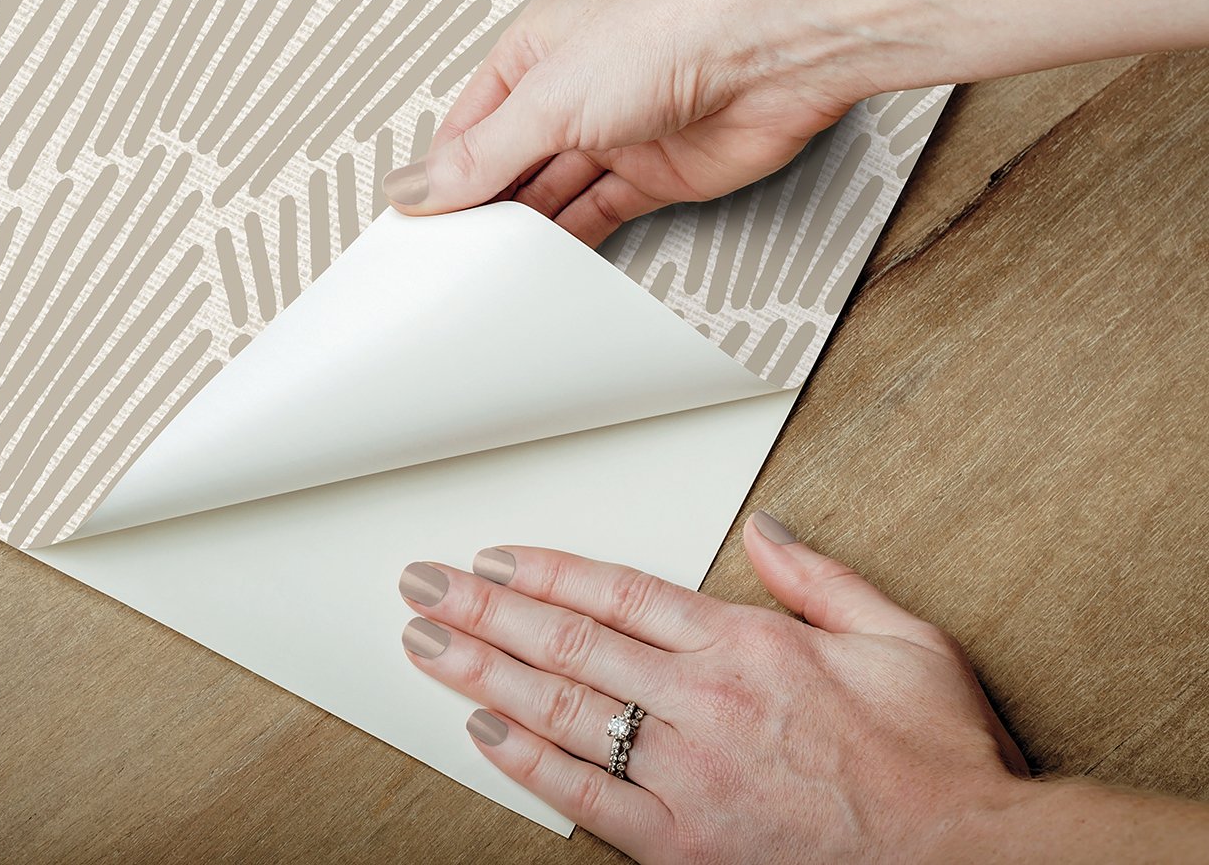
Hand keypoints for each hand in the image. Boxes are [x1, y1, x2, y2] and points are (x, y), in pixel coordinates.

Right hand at [383, 0, 868, 246]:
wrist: (770, 53)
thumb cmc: (666, 35)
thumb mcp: (548, 99)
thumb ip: (483, 155)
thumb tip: (416, 187)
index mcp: (532, 54)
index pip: (467, 127)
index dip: (440, 176)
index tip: (413, 228)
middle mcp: (570, 92)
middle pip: (508, 164)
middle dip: (482, 208)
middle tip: (448, 261)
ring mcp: (613, 134)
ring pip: (553, 194)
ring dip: (527, 230)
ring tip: (490, 273)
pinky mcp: (656, 174)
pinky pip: (600, 214)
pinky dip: (574, 242)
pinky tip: (547, 268)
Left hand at [396, 515, 1033, 862]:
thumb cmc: (941, 761)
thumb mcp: (901, 638)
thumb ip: (819, 577)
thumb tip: (764, 529)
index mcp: (747, 647)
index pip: (617, 592)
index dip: (544, 572)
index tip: (493, 558)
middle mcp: (705, 706)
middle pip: (569, 644)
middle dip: (484, 612)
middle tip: (423, 588)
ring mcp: (691, 780)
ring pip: (563, 714)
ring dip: (483, 676)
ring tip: (427, 646)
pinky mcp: (689, 849)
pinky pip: (589, 801)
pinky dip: (530, 767)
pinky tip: (485, 735)